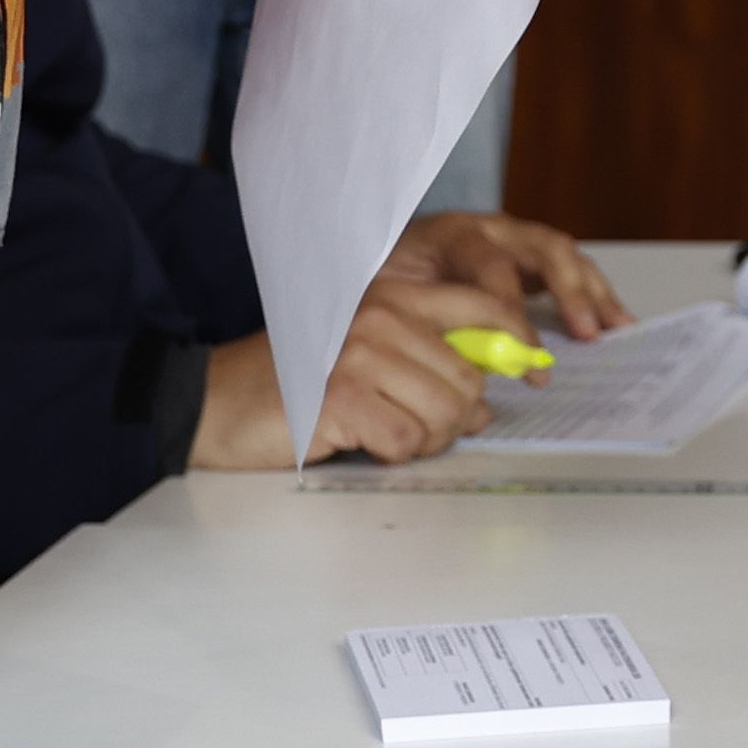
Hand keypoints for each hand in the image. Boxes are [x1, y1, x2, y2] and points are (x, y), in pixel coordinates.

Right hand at [186, 273, 529, 469]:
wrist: (216, 403)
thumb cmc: (295, 384)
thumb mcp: (370, 358)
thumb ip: (430, 365)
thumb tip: (486, 403)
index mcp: (394, 294)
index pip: (484, 304)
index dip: (517, 342)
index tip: (532, 370)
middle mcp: (382, 314)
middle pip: (470, 377)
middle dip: (456, 416)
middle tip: (419, 426)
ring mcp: (362, 354)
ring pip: (446, 413)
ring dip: (425, 439)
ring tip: (387, 432)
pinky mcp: (343, 397)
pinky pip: (406, 440)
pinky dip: (393, 453)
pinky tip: (363, 442)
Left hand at [378, 210, 627, 342]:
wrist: (374, 262)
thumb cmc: (380, 284)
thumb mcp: (389, 299)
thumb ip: (425, 323)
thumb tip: (465, 362)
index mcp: (450, 234)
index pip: (492, 266)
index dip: (511, 311)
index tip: (525, 353)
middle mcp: (488, 228)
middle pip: (542, 246)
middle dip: (569, 291)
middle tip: (584, 332)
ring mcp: (511, 237)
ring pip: (563, 253)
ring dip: (593, 291)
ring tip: (615, 327)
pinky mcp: (525, 255)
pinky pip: (568, 267)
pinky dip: (593, 294)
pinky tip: (613, 321)